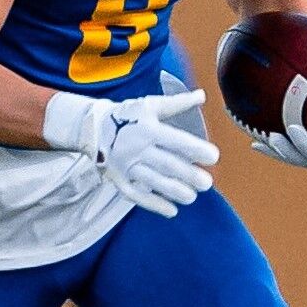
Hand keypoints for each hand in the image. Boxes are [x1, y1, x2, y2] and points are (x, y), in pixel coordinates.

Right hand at [44, 89, 219, 217]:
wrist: (92, 128)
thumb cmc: (127, 116)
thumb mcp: (149, 105)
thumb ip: (176, 103)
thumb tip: (202, 95)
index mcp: (147, 128)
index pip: (174, 140)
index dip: (194, 149)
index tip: (213, 156)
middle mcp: (137, 148)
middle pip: (166, 164)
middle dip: (188, 175)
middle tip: (207, 183)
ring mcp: (127, 166)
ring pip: (152, 182)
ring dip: (173, 191)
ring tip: (192, 197)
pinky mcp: (119, 179)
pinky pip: (136, 195)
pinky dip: (153, 204)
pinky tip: (172, 211)